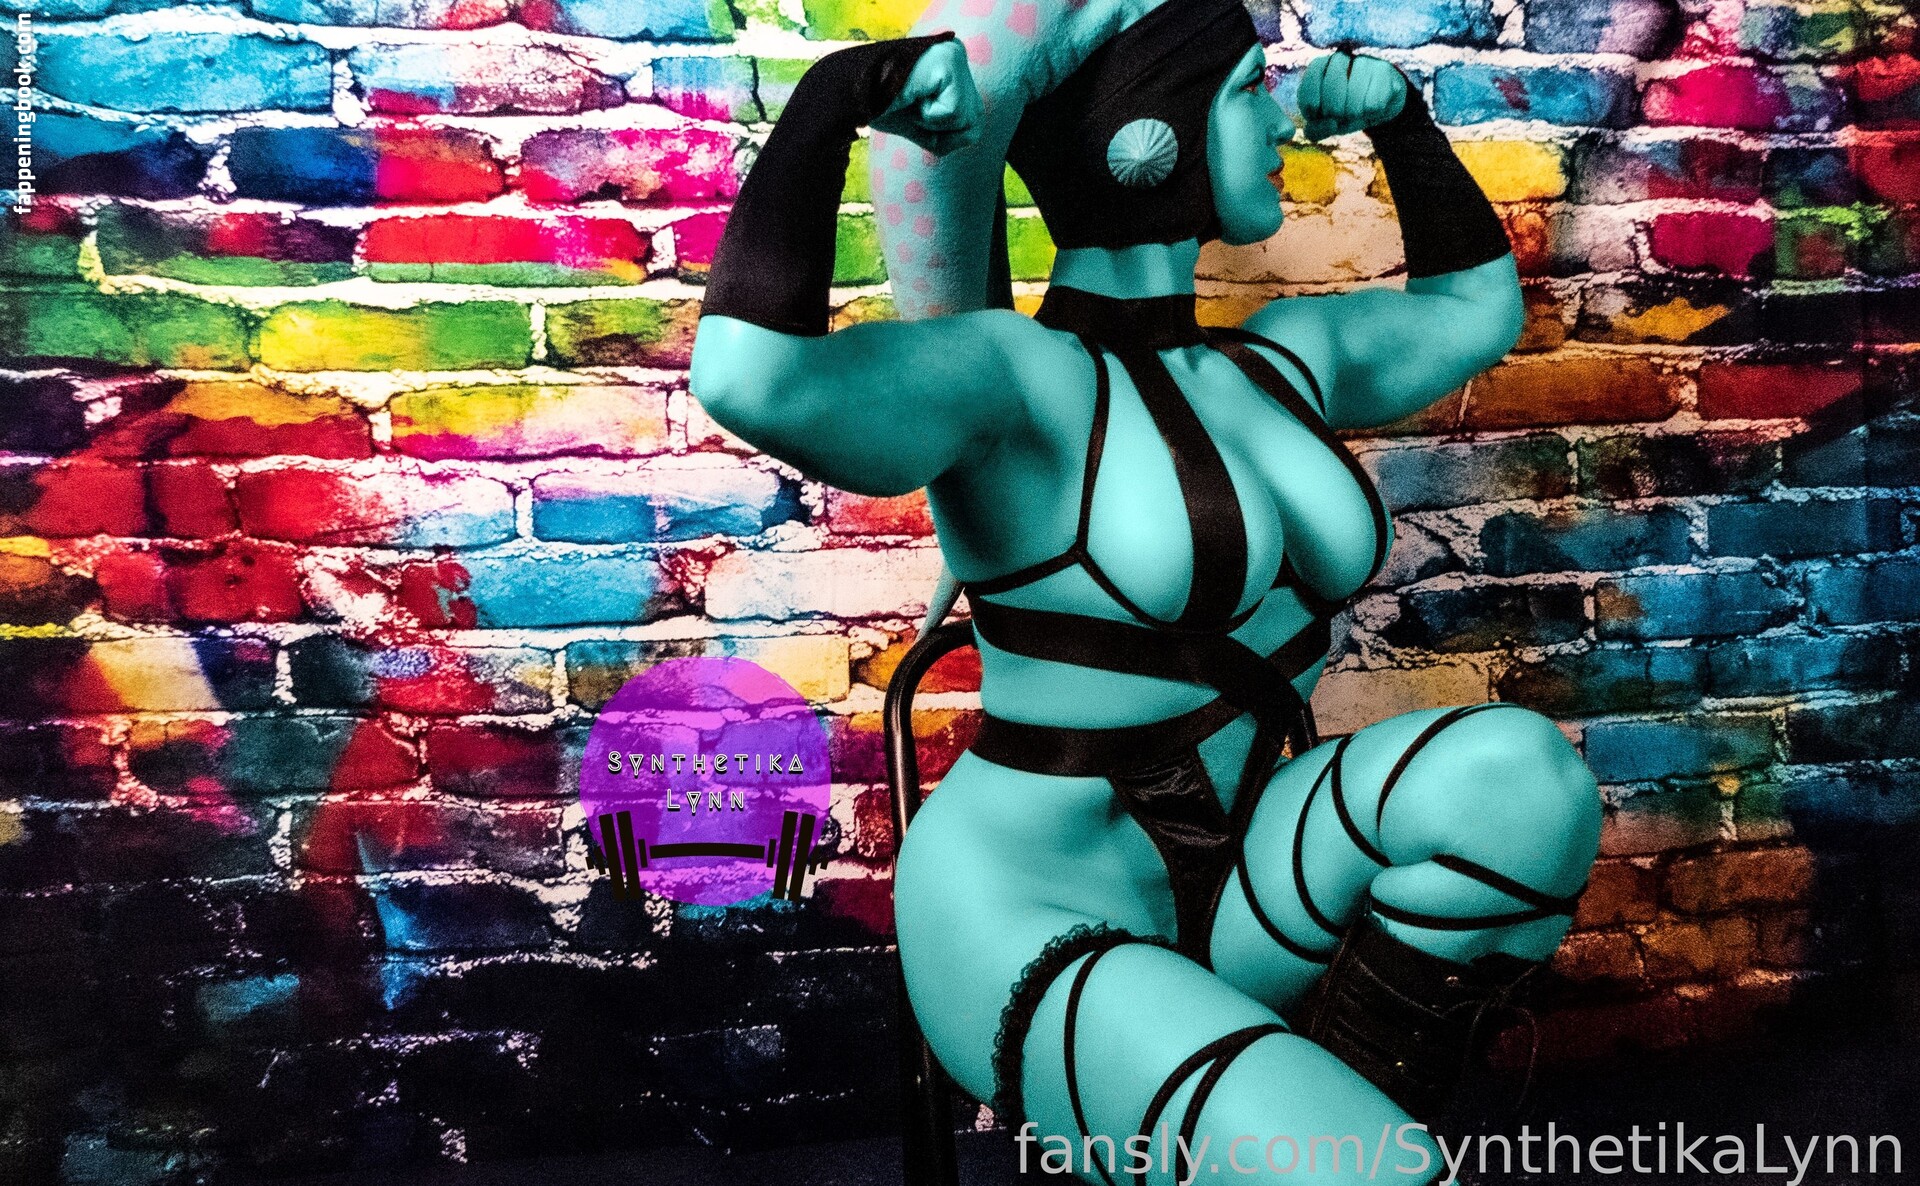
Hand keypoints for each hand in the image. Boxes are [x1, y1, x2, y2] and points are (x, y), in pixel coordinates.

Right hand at [871, 37, 982, 155]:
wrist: (848, 94)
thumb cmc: (879, 106)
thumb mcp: (920, 123)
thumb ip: (949, 130)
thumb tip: (974, 134)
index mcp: (951, 64)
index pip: (972, 119)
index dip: (943, 133)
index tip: (914, 111)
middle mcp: (956, 53)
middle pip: (975, 120)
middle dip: (940, 130)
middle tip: (910, 106)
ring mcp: (954, 54)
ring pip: (967, 117)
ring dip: (932, 122)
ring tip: (909, 98)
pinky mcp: (948, 62)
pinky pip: (954, 112)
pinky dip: (929, 116)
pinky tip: (910, 94)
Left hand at [1296, 49, 1409, 141]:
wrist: (1379, 104)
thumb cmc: (1345, 111)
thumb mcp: (1326, 124)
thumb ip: (1315, 130)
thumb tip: (1331, 124)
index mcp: (1319, 67)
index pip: (1309, 86)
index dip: (1312, 107)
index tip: (1319, 114)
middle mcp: (1340, 57)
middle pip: (1331, 90)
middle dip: (1334, 112)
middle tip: (1341, 115)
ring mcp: (1363, 61)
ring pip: (1354, 97)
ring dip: (1354, 114)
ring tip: (1358, 111)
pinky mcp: (1384, 71)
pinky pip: (1372, 103)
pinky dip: (1371, 113)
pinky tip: (1372, 107)